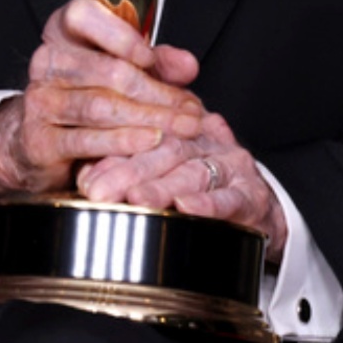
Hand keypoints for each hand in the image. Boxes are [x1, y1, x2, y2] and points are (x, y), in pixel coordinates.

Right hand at [0, 0, 205, 196]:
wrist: (42, 142)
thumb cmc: (88, 97)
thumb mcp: (125, 72)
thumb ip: (158, 65)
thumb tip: (188, 65)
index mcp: (64, 33)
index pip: (82, 16)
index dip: (119, 35)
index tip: (150, 57)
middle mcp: (47, 62)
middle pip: (106, 70)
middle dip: (157, 92)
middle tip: (191, 110)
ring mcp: (40, 101)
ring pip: (100, 107)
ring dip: (149, 118)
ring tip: (182, 127)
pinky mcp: (40, 140)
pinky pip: (86, 140)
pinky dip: (124, 141)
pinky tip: (150, 141)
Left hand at [76, 111, 289, 261]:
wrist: (260, 210)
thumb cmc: (206, 188)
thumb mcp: (169, 170)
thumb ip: (130, 166)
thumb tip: (83, 176)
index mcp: (183, 131)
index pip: (146, 133)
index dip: (114, 154)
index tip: (85, 176)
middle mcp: (206, 142)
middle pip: (166, 150)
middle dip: (129, 171)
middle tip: (99, 191)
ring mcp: (231, 167)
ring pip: (194, 171)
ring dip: (162, 186)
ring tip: (136, 199)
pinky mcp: (252, 195)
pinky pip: (230, 197)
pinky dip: (208, 203)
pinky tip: (186, 207)